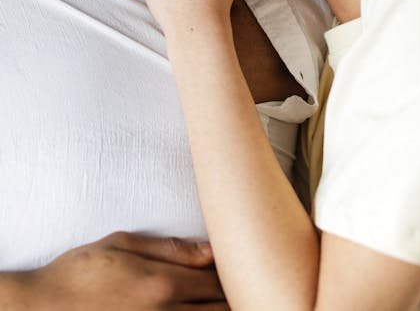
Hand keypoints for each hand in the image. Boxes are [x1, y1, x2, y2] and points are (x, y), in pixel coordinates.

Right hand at [1, 232, 227, 309]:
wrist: (43, 306)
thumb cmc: (83, 270)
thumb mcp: (123, 244)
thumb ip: (170, 248)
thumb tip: (210, 250)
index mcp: (162, 284)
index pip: (216, 282)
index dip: (236, 275)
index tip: (244, 264)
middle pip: (217, 310)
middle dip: (234, 298)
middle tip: (247, 284)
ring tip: (231, 301)